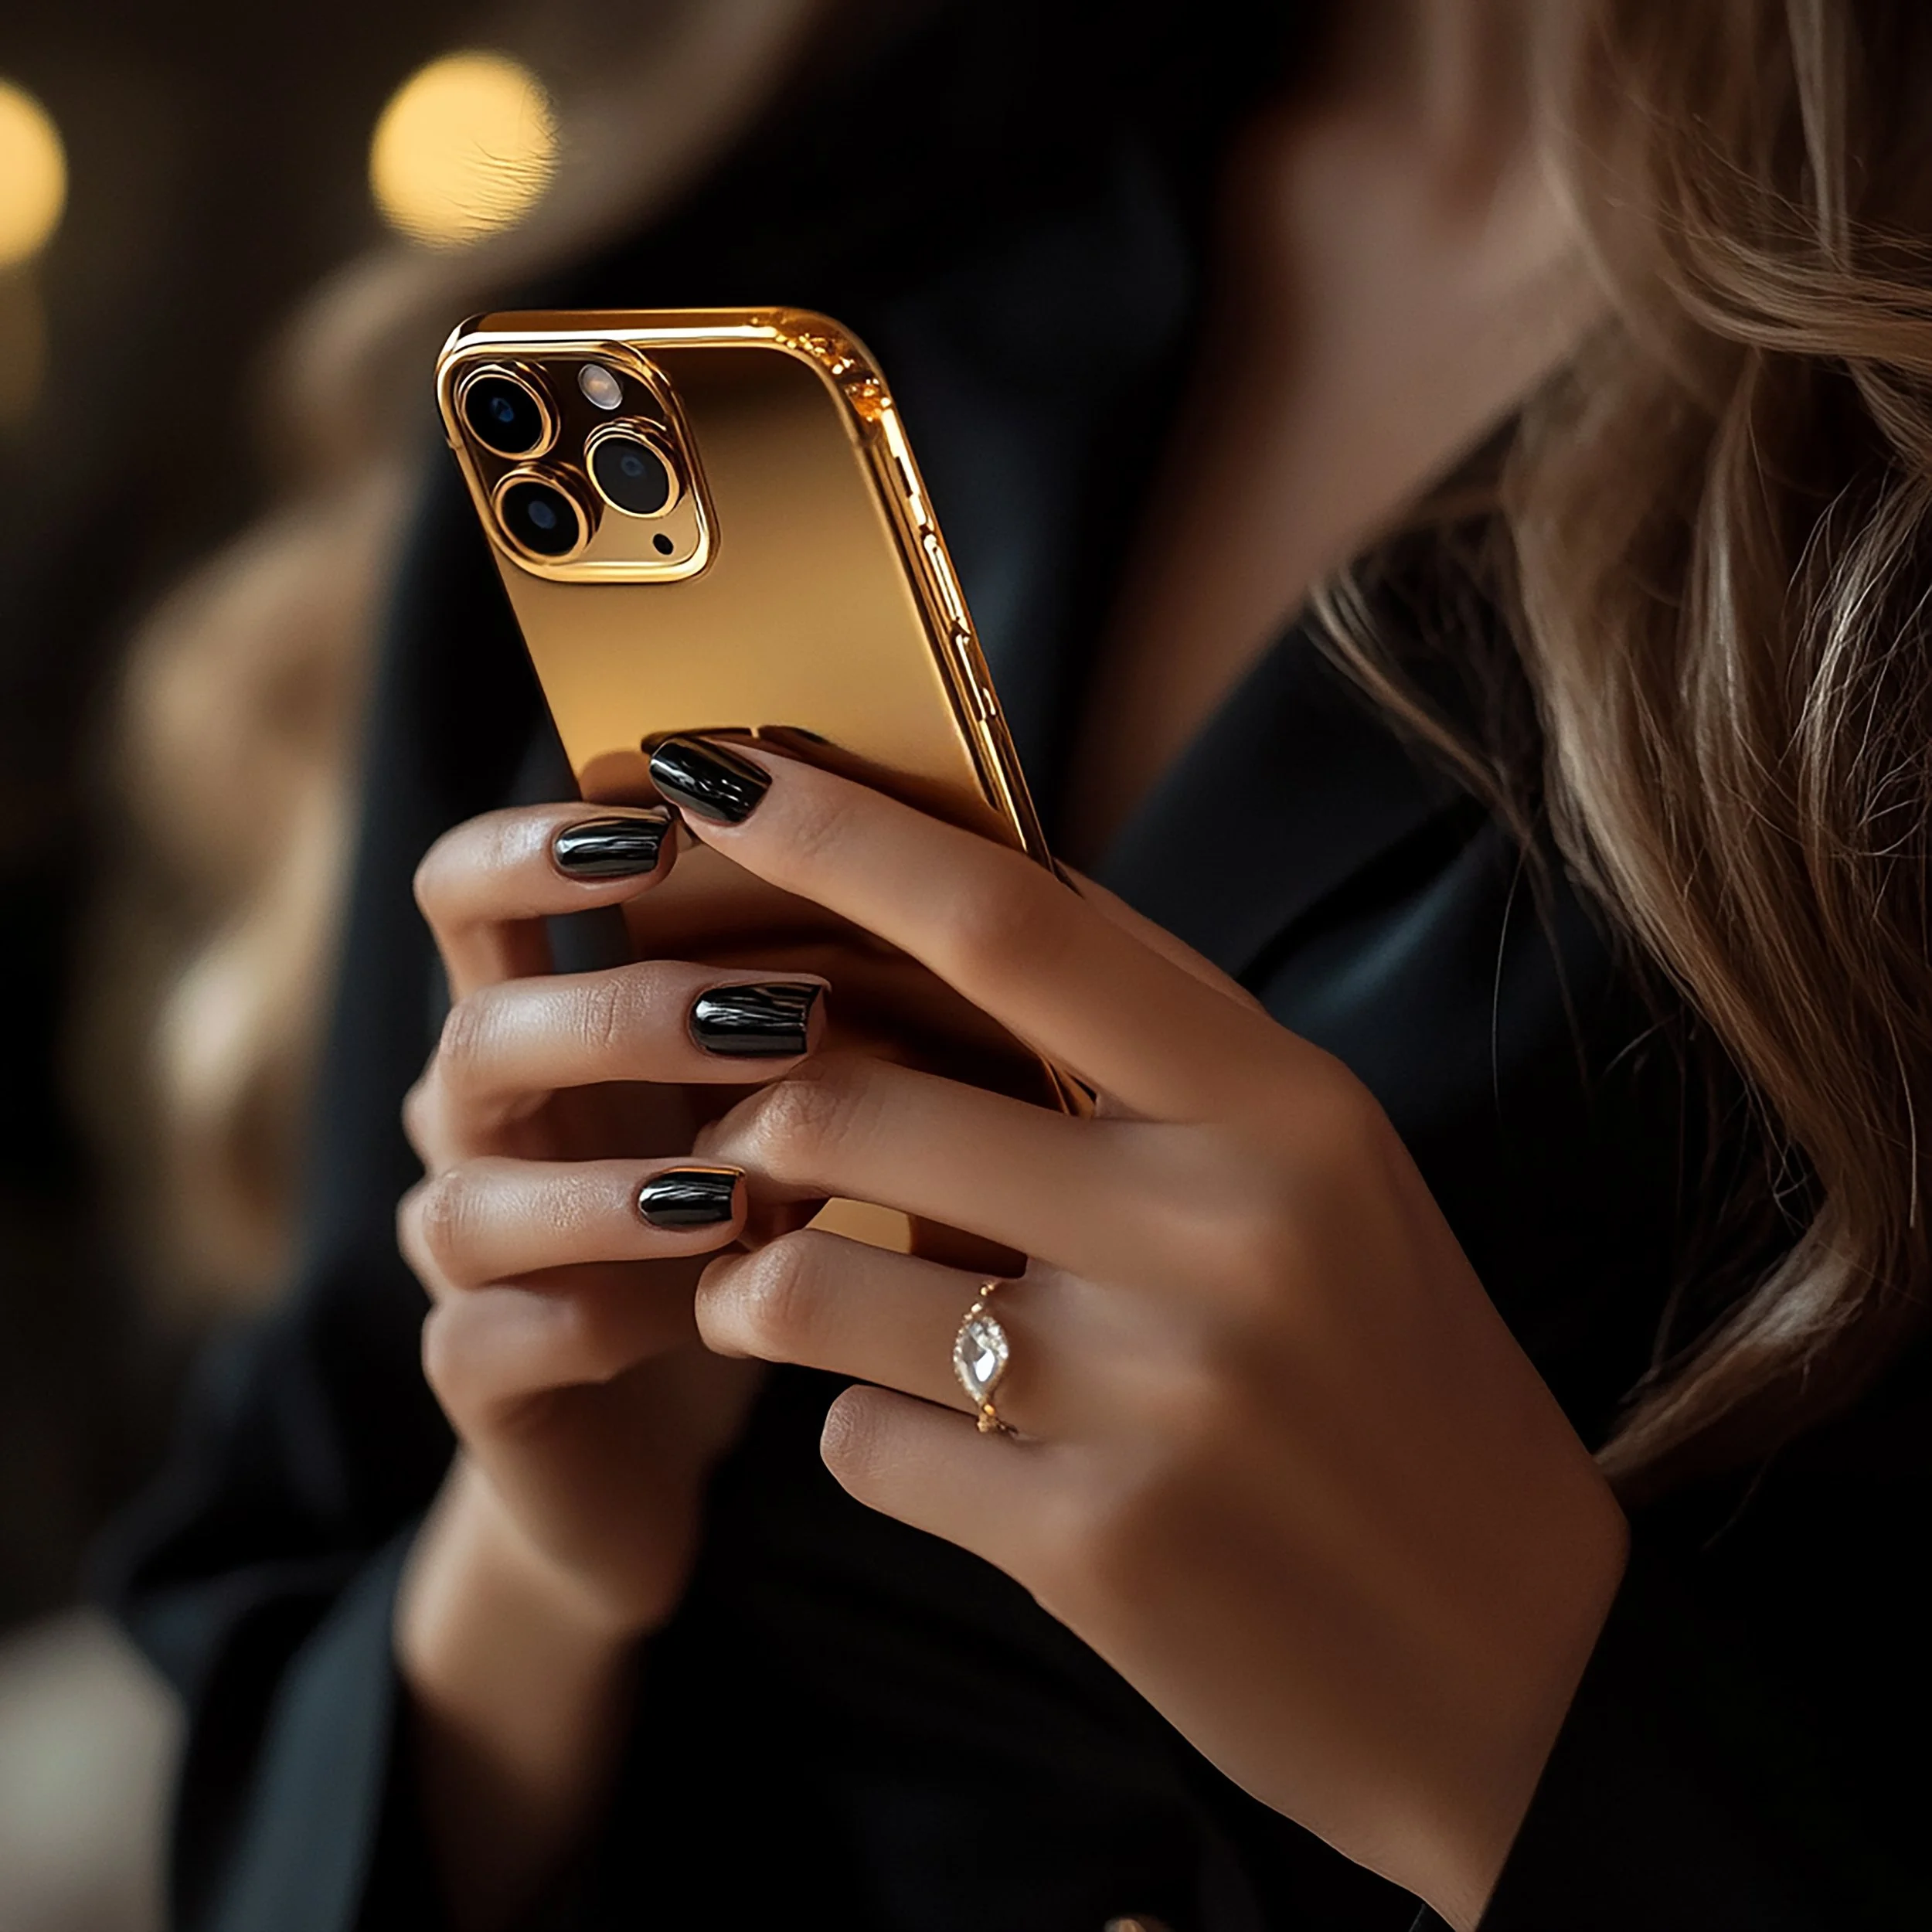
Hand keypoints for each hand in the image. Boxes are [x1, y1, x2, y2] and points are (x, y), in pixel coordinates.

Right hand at [391, 799, 829, 1931]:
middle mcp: (476, 1122)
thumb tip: (966, 867)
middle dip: (629, 1017)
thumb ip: (820, 982)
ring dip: (615, 1189)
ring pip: (469, 1205)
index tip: (664, 826)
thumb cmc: (745, 1210)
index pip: (469, 890)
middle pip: (479, 1034)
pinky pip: (488, 1345)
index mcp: (539, 1014)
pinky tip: (702, 1312)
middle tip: (785, 1022)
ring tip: (750, 1190)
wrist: (661, 1428)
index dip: (538, 845)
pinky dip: (591, 1319)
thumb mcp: (781, 1087)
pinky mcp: (474, 1379)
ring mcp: (463, 1256)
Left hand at [646, 738, 1626, 1926]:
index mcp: (1282, 1107)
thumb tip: (947, 920)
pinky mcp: (1091, 1548)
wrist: (1515, 1669)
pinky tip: (933, 1446)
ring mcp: (1152, 1396)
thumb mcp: (1321, 1180)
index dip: (837, 836)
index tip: (710, 773)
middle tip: (735, 1138)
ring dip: (755, 1283)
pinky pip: (860, 1449)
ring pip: (809, 1284)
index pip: (1013, 921)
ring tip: (782, 1295)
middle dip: (744, 1117)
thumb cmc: (1396, 1386)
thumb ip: (1151, 1055)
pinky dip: (860, 1434)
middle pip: (855, 1104)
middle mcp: (1218, 1229)